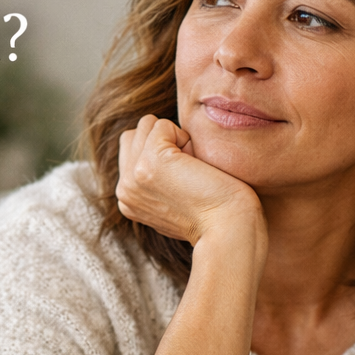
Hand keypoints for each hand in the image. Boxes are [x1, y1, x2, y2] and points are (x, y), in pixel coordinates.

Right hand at [116, 115, 262, 245]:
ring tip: (191, 168)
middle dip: (164, 140)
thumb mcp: (177, 198)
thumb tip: (171, 150)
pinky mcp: (148, 164)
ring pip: (146, 125)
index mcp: (128, 200)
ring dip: (174, 137)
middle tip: (189, 170)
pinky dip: (183, 136)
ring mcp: (132, 178)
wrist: (229, 229)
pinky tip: (195, 164)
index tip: (185, 178)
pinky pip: (161, 125)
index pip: (131, 149)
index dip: (162, 151)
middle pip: (135, 134)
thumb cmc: (216, 211)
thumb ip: (160, 179)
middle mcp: (124, 191)